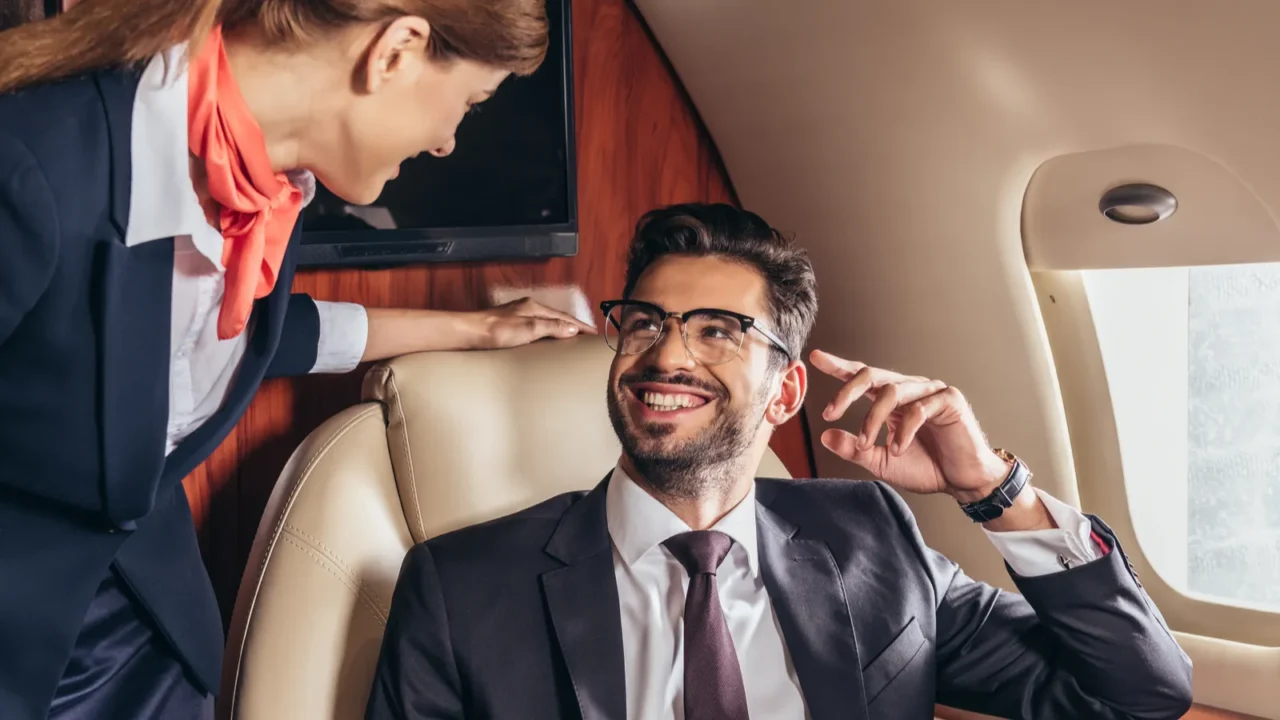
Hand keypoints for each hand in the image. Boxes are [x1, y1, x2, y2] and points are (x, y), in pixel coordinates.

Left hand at [470, 297, 597, 349]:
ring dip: (559, 329)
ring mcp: (517, 316)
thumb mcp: (529, 329)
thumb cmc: (497, 331)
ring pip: (545, 322)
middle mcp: (527, 308)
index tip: (594, 333)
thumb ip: (552, 327)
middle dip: (572, 326)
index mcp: (534, 307)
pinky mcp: (509, 325)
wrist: (469, 333)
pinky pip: (535, 327)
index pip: (564, 316)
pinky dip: (546, 333)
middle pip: (556, 317)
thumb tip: (573, 328)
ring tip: (570, 339)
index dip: (580, 325)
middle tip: (586, 336)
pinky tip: (544, 340)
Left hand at [810, 349, 1011, 501]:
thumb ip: (854, 449)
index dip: (839, 366)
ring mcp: (929, 391)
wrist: (962, 481)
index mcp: (891, 399)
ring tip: (866, 444)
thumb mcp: (881, 461)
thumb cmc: (926, 467)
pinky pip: (918, 409)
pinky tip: (899, 448)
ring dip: (872, 420)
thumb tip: (825, 435)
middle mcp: (909, 389)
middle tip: (830, 412)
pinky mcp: (949, 400)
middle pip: (871, 375)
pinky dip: (903, 431)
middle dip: (846, 391)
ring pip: (891, 392)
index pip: (862, 376)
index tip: (815, 357)